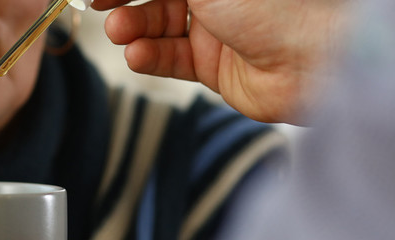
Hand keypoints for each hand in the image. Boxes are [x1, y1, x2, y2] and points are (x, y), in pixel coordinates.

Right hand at [92, 0, 348, 123]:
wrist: (311, 59)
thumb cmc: (269, 3)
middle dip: (124, 1)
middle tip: (98, 6)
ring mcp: (214, 31)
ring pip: (159, 29)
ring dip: (133, 30)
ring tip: (119, 33)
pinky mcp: (213, 67)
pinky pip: (171, 60)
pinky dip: (150, 57)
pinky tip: (136, 54)